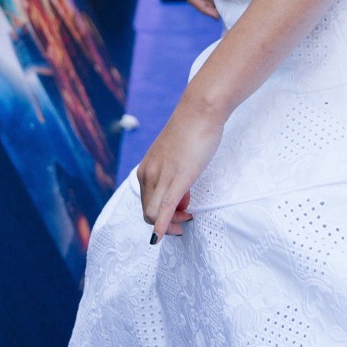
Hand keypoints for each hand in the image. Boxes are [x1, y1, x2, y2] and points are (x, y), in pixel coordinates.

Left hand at [138, 93, 223, 240]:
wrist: (200, 111)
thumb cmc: (192, 131)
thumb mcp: (176, 157)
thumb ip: (173, 175)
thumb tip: (180, 193)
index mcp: (146, 169)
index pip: (146, 204)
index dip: (161, 214)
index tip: (180, 210)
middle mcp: (148, 174)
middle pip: (148, 212)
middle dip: (166, 222)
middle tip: (187, 216)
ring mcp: (160, 177)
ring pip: (154, 214)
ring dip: (171, 224)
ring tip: (188, 214)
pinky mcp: (177, 179)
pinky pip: (165, 208)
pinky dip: (163, 226)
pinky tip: (164, 235)